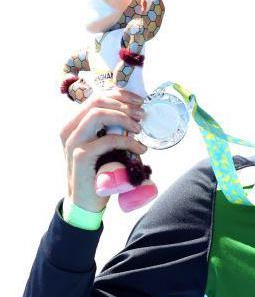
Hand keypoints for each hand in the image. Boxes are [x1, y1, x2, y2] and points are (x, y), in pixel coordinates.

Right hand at [61, 89, 146, 211]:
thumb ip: (112, 129)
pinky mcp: (81, 156)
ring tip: (140, 128)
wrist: (86, 201)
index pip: (96, 98)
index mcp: (75, 124)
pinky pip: (107, 140)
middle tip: (142, 114)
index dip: (120, 94)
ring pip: (98, 115)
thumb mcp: (106, 145)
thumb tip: (138, 113)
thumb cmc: (99, 171)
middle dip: (124, 104)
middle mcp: (70, 130)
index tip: (139, 100)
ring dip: (124, 118)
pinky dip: (128, 141)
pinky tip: (141, 148)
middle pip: (97, 102)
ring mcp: (73, 142)